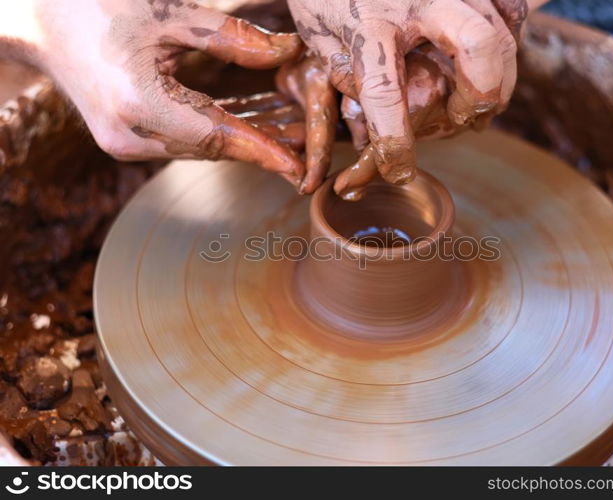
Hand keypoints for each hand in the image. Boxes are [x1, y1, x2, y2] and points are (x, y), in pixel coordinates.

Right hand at [25, 0, 304, 185]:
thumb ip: (232, 39)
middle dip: (259, 149)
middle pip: (212, 149)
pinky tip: (243, 131)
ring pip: (197, 150)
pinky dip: (213, 138)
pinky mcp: (123, 142)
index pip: (218, 137)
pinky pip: (179, 144)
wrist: (40, 19)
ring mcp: (124, 145)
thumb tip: (287, 52)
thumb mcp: (171, 13)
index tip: (298, 167)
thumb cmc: (100, 6)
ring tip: (285, 142)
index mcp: (140, 104)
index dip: (263, 151)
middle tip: (305, 151)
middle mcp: (131, 136)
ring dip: (239, 145)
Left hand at [287, 0, 526, 184]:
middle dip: (481, 94)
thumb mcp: (319, 31)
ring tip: (477, 104)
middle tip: (464, 118)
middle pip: (477, 45)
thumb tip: (373, 120)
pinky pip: (511, 9)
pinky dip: (509, 41)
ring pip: (501, 32)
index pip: (385, 92)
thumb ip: (344, 72)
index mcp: (370, 20)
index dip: (395, 142)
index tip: (400, 170)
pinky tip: (491, 66)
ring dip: (500, 78)